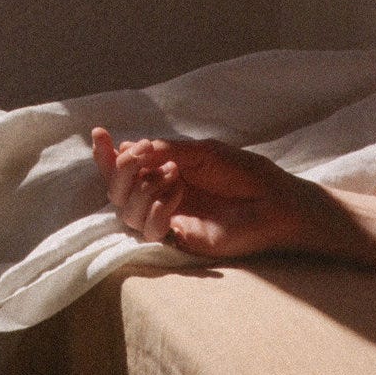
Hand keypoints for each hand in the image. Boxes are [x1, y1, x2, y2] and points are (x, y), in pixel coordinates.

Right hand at [92, 127, 350, 259]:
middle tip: (140, 155)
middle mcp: (160, 196)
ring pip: (125, 212)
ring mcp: (169, 219)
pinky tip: (176, 196)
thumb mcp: (202, 150)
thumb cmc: (245, 172)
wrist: (274, 202)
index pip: (125, 166)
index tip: (100, 133)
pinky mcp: (180, 241)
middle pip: (116, 190)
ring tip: (172, 174)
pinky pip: (149, 231)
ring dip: (142, 189)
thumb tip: (130, 147)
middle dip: (120, 170)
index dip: (106, 154)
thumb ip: (166, 149)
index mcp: (163, 172)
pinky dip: (156, 209)